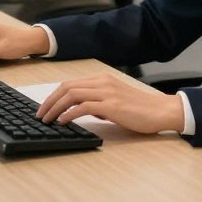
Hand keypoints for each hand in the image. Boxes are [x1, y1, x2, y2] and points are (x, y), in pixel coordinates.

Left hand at [36, 73, 184, 133]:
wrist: (161, 111)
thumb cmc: (141, 109)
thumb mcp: (115, 102)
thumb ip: (99, 103)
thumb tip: (82, 110)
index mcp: (102, 79)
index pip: (70, 83)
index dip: (54, 95)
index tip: (44, 107)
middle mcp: (102, 82)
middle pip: (67, 87)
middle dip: (49, 101)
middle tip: (40, 114)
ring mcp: (107, 93)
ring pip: (72, 94)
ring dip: (55, 107)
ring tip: (47, 119)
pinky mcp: (112, 106)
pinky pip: (84, 107)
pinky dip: (69, 113)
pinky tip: (63, 121)